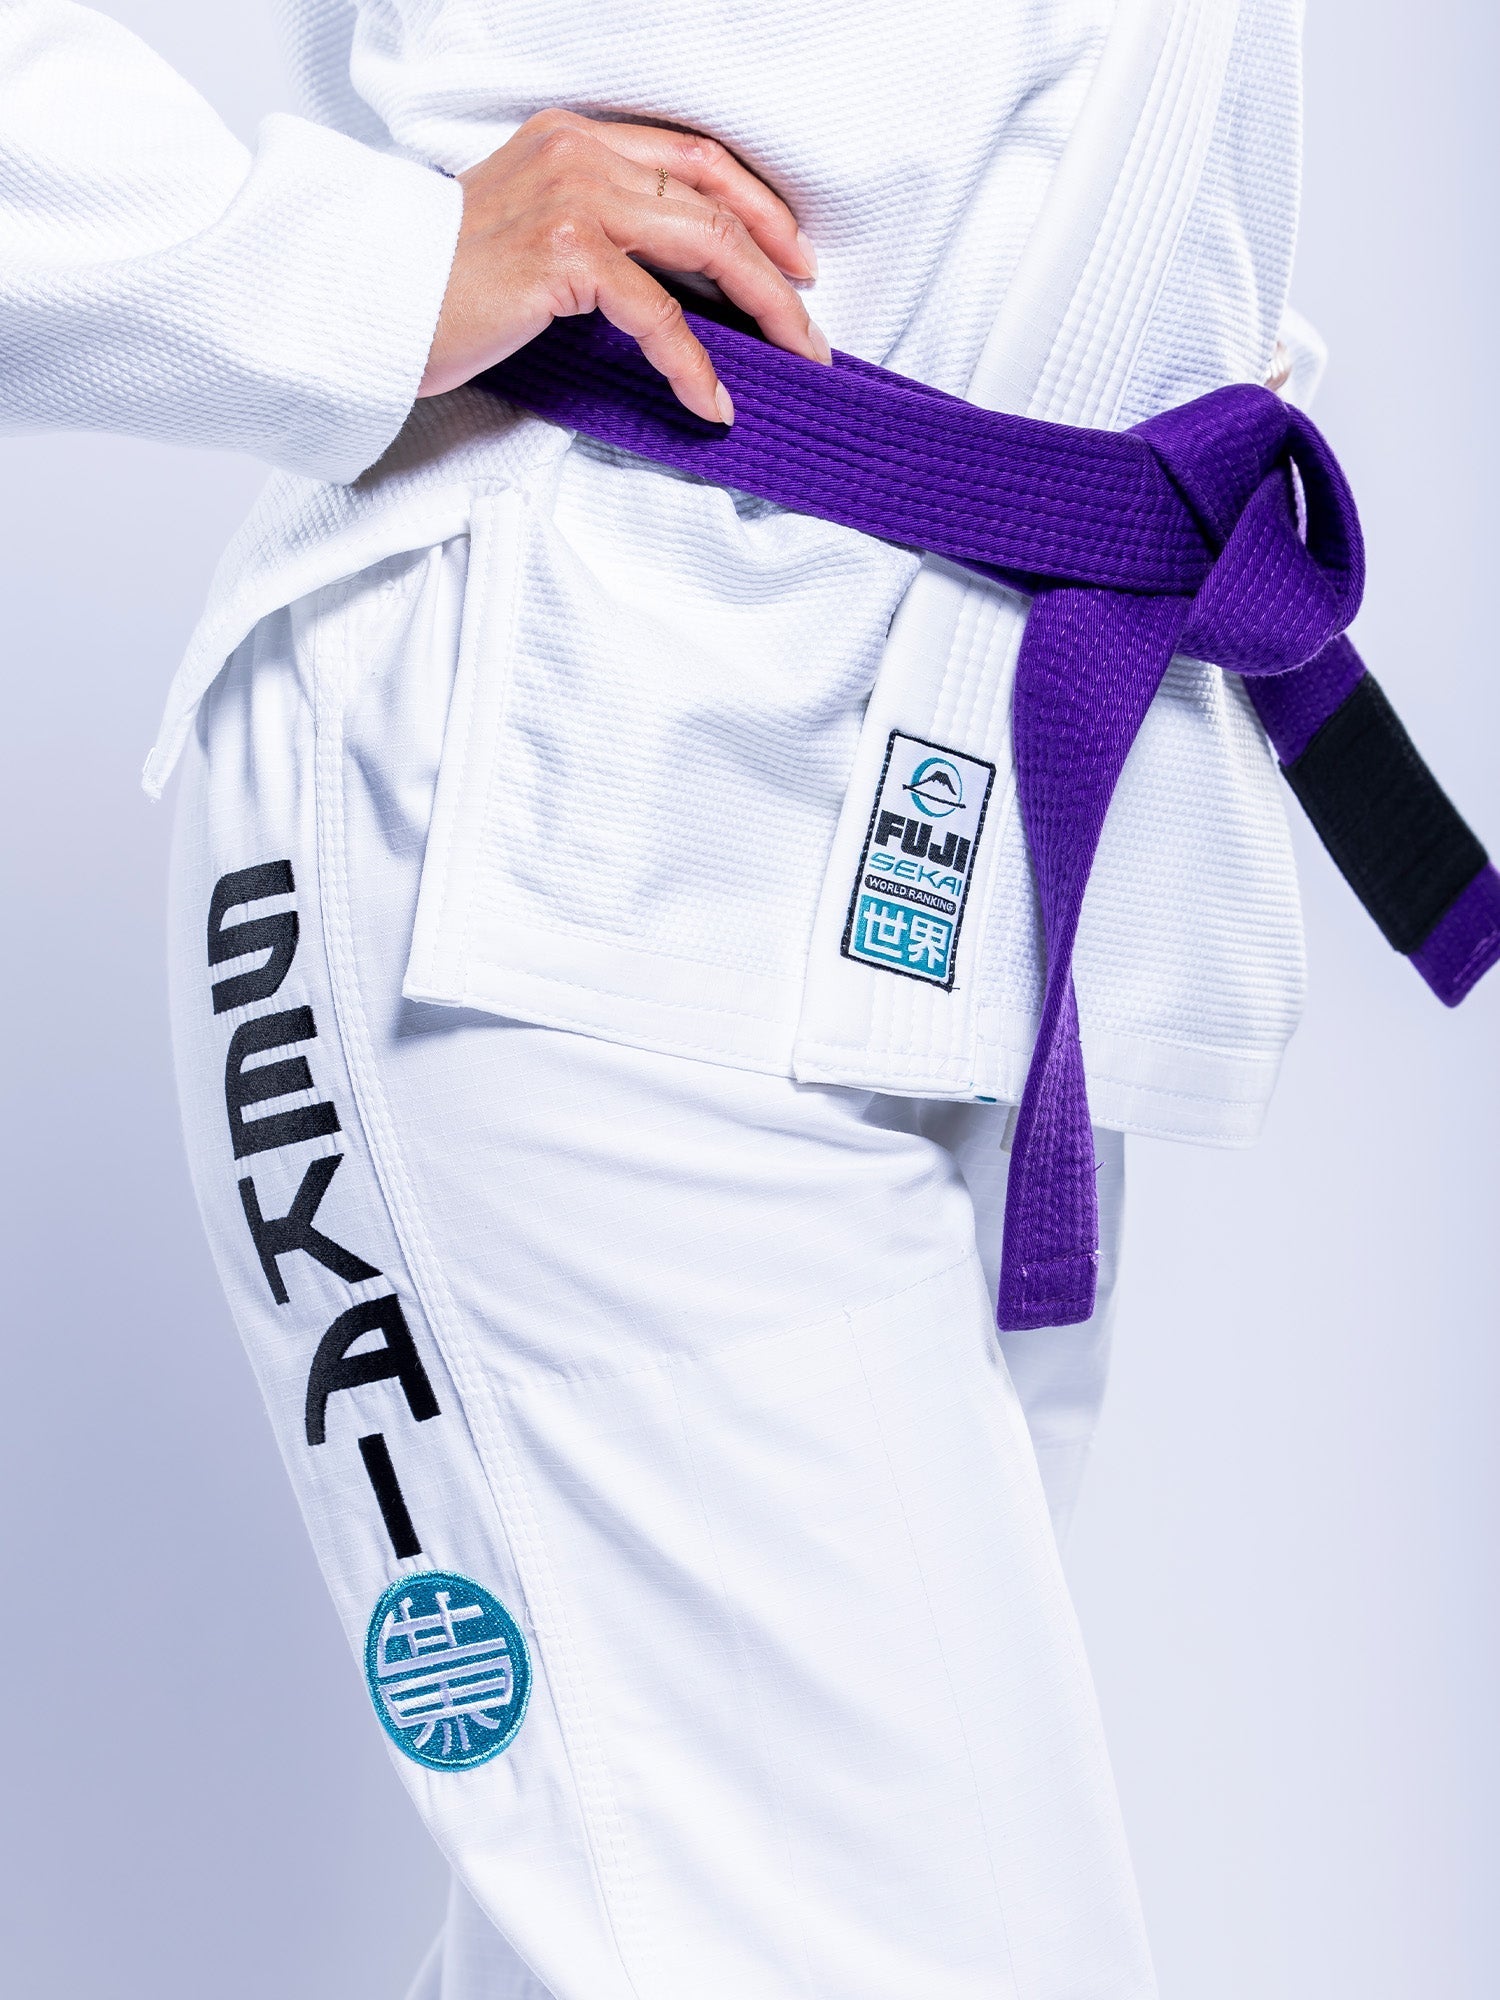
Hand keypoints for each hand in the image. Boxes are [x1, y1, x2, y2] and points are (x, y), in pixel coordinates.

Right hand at [418, 109, 826, 422]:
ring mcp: (572, 198)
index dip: (759, 206)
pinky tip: (713, 402)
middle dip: (778, 268)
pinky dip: (695, 364)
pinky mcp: (563, 256)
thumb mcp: (532, 237)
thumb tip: (680, 284)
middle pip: (713, 201)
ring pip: (704, 246)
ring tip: (795, 360)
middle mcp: (579, 152)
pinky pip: (658, 313)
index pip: (694, 157)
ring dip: (764, 311)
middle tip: (811, 328)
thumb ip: (599, 234)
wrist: (372, 305)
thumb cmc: (445, 288)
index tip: (796, 259)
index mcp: (574, 137)